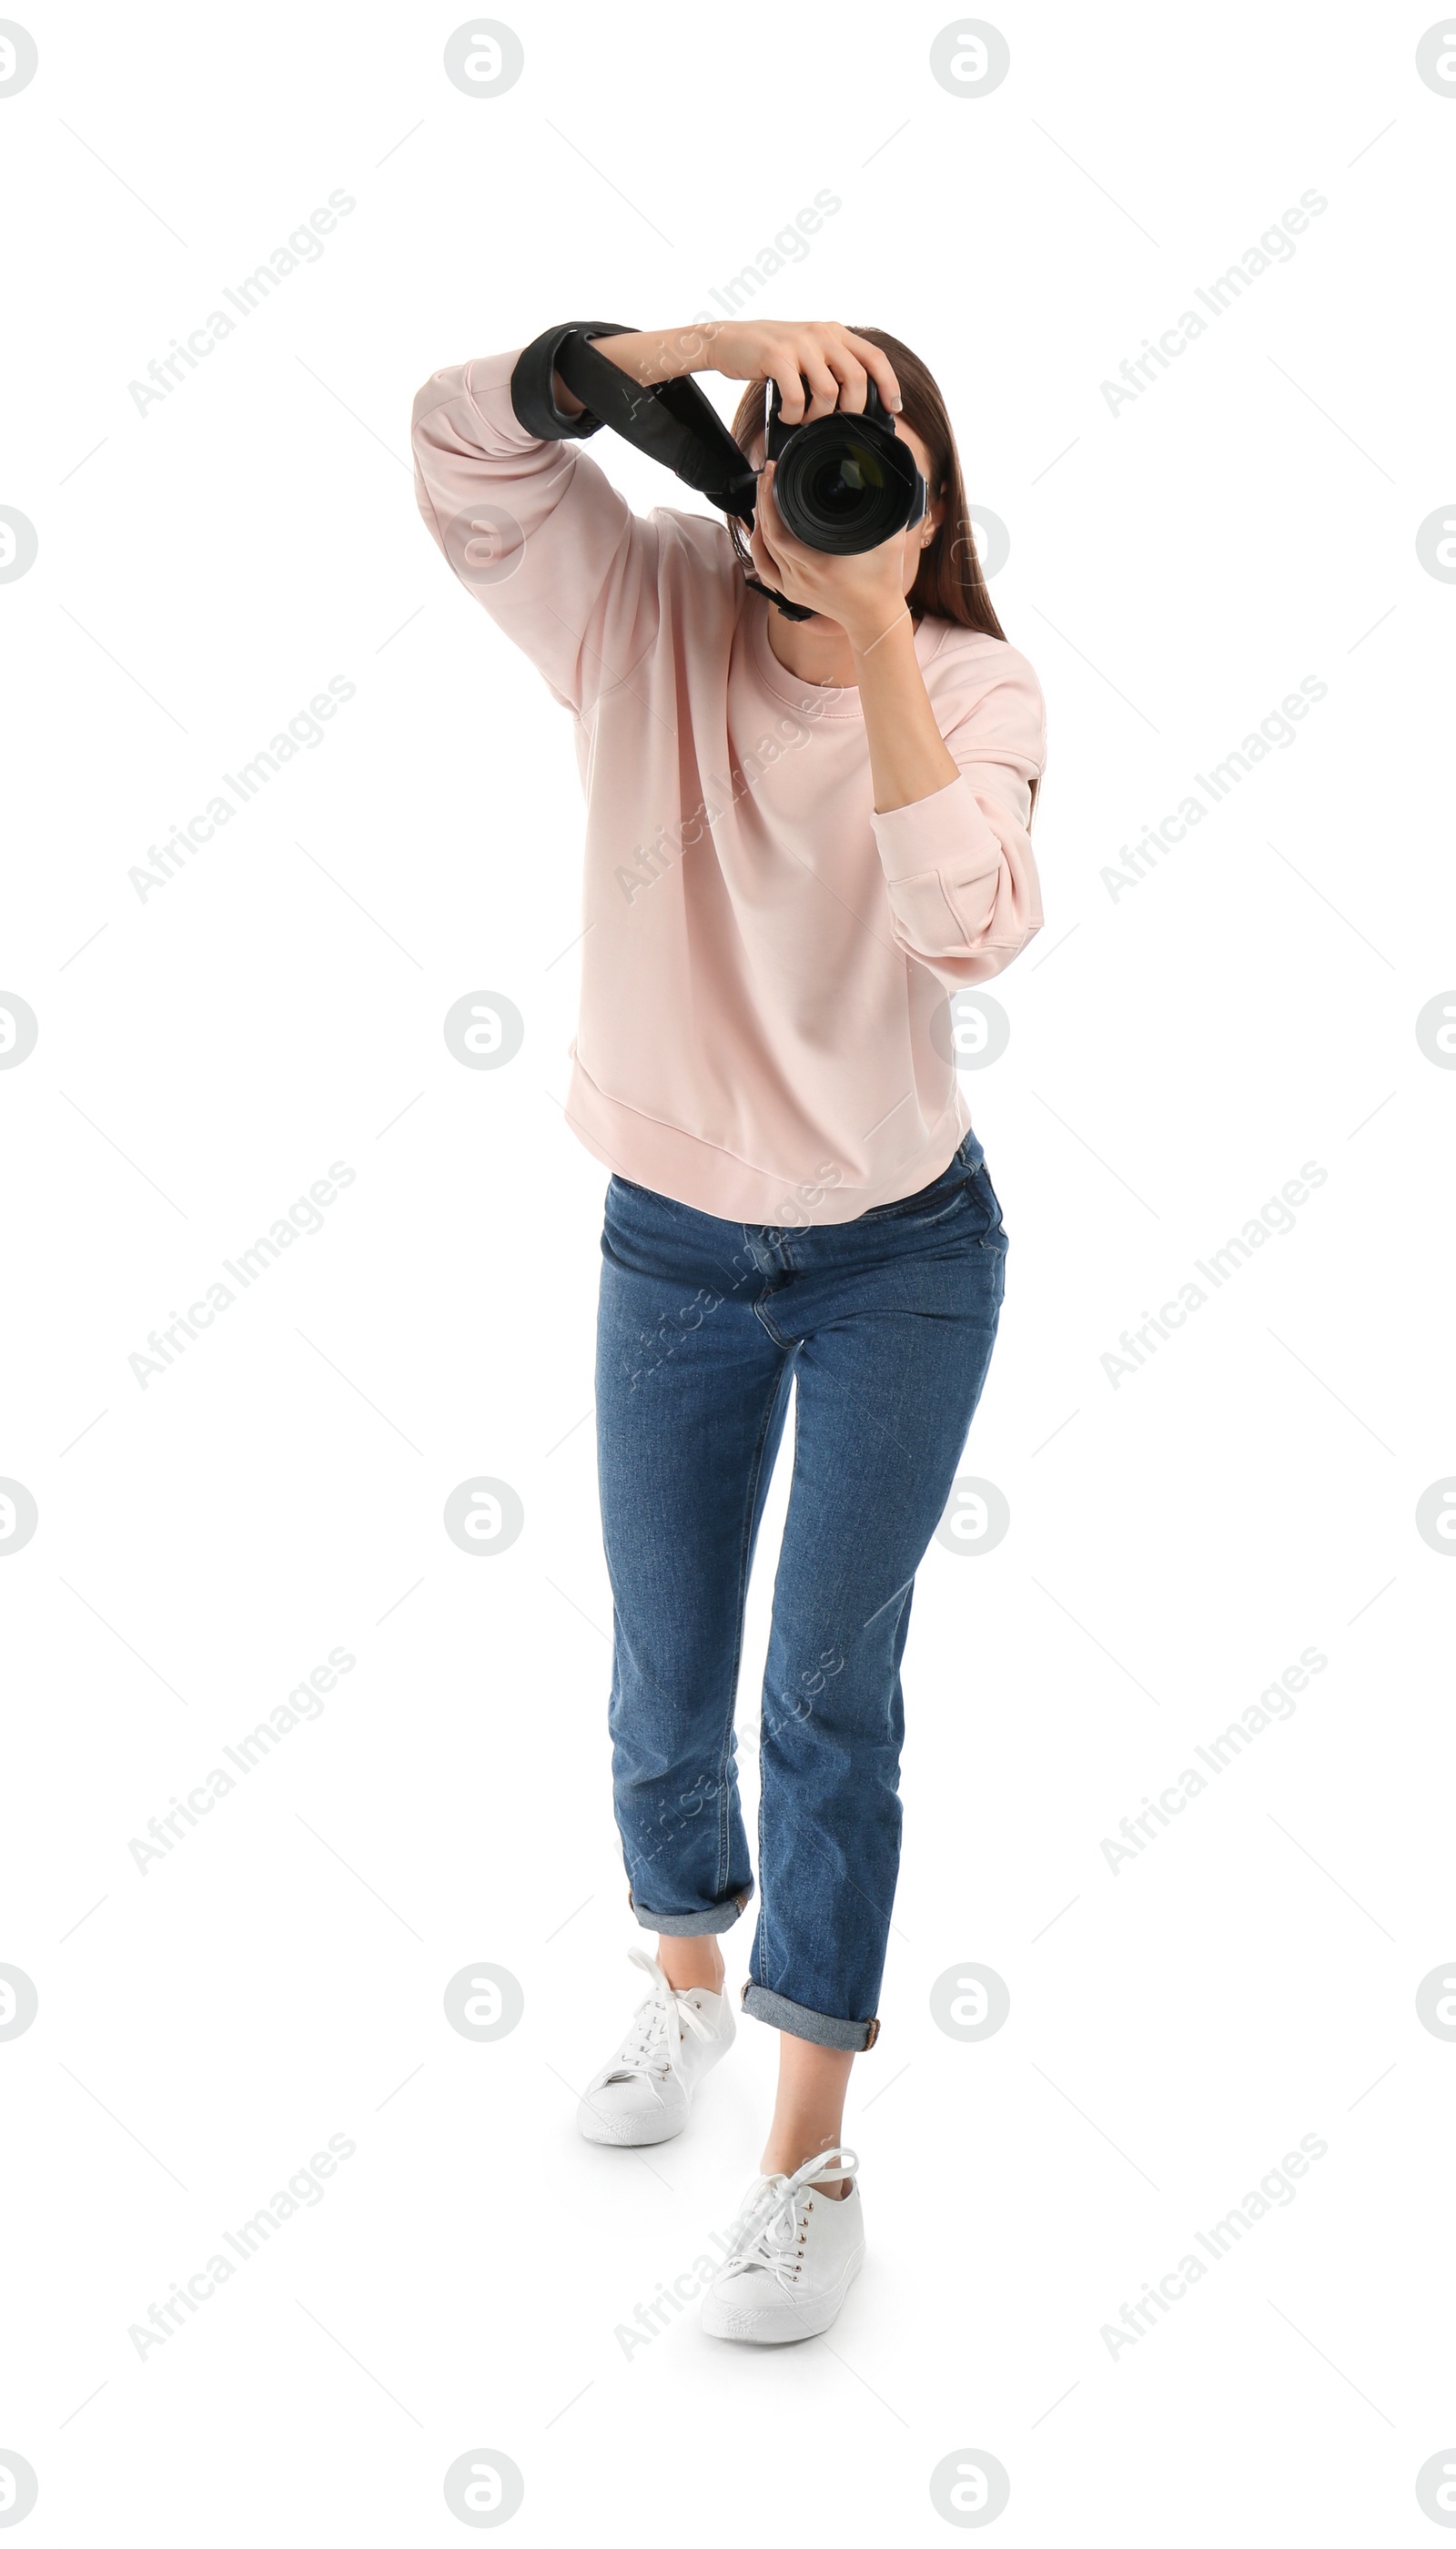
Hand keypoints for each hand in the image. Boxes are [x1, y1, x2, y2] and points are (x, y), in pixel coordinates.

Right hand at [701, 320, 901, 422]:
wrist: (728, 340)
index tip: (893, 408)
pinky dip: (793, 415)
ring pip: (828, 391)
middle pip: (856, 378)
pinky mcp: (776, 356)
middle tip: (835, 422)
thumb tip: (855, 403)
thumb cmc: (770, 354)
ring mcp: (799, 343)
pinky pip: (797, 396)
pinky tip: (786, 415)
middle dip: (850, 410)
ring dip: (818, 416)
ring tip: (803, 418)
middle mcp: (821, 334)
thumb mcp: (807, 352)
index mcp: (833, 333)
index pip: (874, 357)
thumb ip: (831, 366)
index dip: (889, 384)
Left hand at [746, 459, 910, 649]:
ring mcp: (794, 586)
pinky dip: (758, 546)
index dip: (770, 497)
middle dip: (763, 498)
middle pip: (767, 533)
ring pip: (763, 548)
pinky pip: (764, 566)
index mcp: (822, 564)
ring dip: (759, 517)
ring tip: (763, 492)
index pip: (779, 529)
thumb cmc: (884, 581)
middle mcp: (803, 576)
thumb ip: (892, 511)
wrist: (875, 618)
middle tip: (767, 474)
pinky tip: (758, 528)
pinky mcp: (791, 592)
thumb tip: (887, 478)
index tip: (774, 472)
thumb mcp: (890, 542)